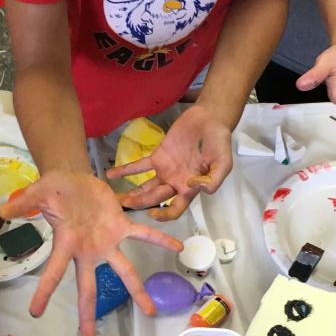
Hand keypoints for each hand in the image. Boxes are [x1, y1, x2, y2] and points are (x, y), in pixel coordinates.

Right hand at [0, 171, 181, 335]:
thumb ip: (23, 202)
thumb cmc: (53, 189)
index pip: (53, 272)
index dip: (45, 291)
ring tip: (150, 312)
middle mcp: (88, 252)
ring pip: (124, 270)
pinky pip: (142, 235)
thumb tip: (2, 211)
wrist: (73, 177)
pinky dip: (159, 240)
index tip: (35, 313)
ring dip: (137, 291)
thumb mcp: (36, 192)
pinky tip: (177, 248)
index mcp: (66, 245)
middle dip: (88, 315)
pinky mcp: (120, 226)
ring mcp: (106, 242)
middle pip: (88, 288)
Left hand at [106, 104, 232, 220]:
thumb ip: (214, 179)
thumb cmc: (219, 143)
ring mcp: (165, 171)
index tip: (152, 214)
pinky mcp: (158, 156)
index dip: (164, 215)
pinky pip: (140, 166)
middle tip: (123, 206)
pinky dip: (126, 170)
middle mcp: (175, 183)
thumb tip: (198, 188)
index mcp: (190, 189)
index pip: (175, 209)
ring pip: (145, 187)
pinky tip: (112, 174)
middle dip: (140, 204)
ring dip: (131, 193)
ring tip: (115, 197)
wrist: (210, 120)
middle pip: (155, 199)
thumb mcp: (223, 163)